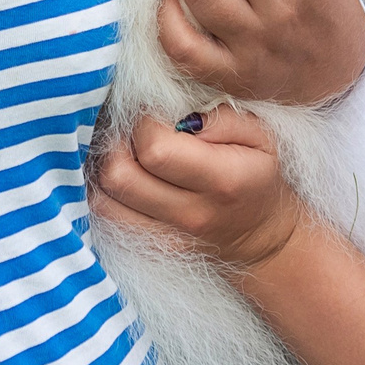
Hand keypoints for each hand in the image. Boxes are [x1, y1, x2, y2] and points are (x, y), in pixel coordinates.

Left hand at [89, 105, 302, 271]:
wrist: (260, 237)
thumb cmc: (256, 176)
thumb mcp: (260, 137)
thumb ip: (224, 118)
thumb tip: (183, 118)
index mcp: (222, 180)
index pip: (155, 148)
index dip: (146, 123)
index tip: (157, 117)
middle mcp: (190, 213)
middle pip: (119, 174)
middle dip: (119, 143)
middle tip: (137, 135)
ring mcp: (166, 237)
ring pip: (104, 198)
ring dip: (109, 167)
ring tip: (130, 155)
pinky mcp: (149, 247)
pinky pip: (107, 216)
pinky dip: (107, 192)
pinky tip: (127, 177)